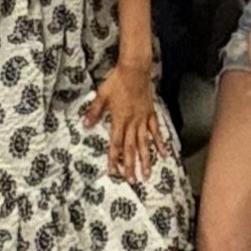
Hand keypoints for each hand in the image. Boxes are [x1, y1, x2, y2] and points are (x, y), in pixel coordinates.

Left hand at [84, 59, 167, 181]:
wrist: (135, 70)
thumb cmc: (116, 81)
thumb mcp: (101, 95)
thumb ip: (94, 111)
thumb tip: (86, 125)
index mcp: (119, 120)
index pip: (116, 143)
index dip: (114, 158)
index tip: (113, 172)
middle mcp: (132, 123)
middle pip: (131, 147)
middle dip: (130, 165)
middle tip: (132, 181)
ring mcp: (143, 119)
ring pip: (144, 143)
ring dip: (146, 159)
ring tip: (147, 174)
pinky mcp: (150, 113)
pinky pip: (156, 130)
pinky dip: (160, 142)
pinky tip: (164, 153)